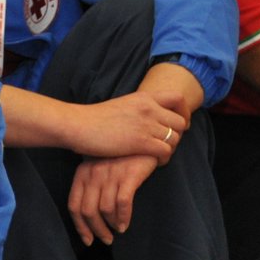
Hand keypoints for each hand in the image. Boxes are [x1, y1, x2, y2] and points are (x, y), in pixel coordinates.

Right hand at [68, 90, 187, 163]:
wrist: (77, 125)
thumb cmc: (92, 119)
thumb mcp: (120, 105)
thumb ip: (137, 109)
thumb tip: (145, 119)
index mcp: (143, 97)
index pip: (177, 98)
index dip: (183, 112)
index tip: (177, 122)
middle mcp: (148, 108)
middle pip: (179, 121)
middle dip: (176, 134)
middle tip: (166, 143)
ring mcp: (146, 125)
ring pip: (175, 138)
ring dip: (170, 149)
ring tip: (159, 155)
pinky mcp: (140, 142)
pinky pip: (166, 151)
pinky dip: (164, 159)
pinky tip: (155, 162)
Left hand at [68, 153, 157, 245]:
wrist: (143, 138)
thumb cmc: (121, 155)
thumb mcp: (99, 166)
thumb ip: (92, 185)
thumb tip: (90, 214)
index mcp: (82, 174)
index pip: (74, 205)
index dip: (80, 226)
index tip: (88, 239)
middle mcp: (93, 175)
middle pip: (87, 212)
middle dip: (96, 230)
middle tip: (106, 239)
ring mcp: (110, 175)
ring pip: (104, 210)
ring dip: (111, 226)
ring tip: (118, 230)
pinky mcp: (128, 176)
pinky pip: (122, 204)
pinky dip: (123, 217)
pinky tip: (126, 224)